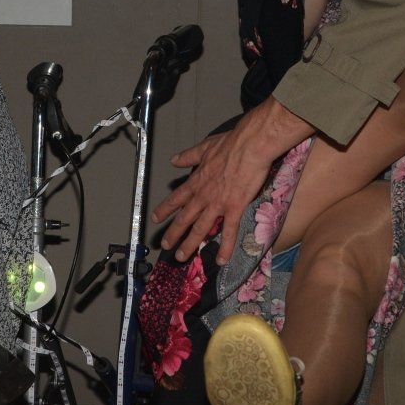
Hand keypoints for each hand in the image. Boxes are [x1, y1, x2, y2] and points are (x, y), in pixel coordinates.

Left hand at [151, 101, 308, 261]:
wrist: (249, 146)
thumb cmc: (229, 144)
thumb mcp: (204, 147)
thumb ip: (189, 156)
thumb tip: (174, 160)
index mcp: (196, 181)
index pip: (177, 198)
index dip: (165, 209)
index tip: (155, 218)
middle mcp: (203, 195)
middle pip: (184, 218)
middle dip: (173, 233)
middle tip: (165, 246)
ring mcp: (217, 204)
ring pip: (200, 228)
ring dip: (189, 244)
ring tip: (181, 257)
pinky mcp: (234, 208)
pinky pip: (228, 231)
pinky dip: (225, 247)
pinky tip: (221, 260)